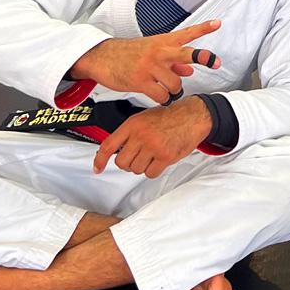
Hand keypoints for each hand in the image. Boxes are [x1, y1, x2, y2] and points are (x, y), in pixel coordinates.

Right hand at [71, 20, 221, 103]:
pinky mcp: (140, 81)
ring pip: (175, 83)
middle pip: (186, 53)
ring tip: (166, 89)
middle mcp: (159, 51)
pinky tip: (160, 97)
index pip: (187, 33)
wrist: (103, 57)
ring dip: (174, 91)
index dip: (203, 28)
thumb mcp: (152, 52)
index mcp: (163, 41)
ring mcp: (150, 66)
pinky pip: (161, 96)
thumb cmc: (129, 54)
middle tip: (215, 62)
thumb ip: (174, 61)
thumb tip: (190, 69)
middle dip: (203, 57)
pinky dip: (163, 100)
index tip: (217, 23)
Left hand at [93, 96, 211, 176]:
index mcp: (132, 124)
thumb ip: (129, 133)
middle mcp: (140, 135)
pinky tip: (159, 160)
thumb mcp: (143, 118)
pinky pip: (150, 173)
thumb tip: (115, 150)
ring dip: (142, 166)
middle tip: (137, 156)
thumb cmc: (169, 117)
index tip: (97, 168)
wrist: (192, 115)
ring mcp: (152, 146)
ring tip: (151, 155)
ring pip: (136, 169)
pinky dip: (153, 170)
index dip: (99, 160)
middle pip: (121, 162)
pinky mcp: (165, 156)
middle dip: (128, 163)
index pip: (108, 145)